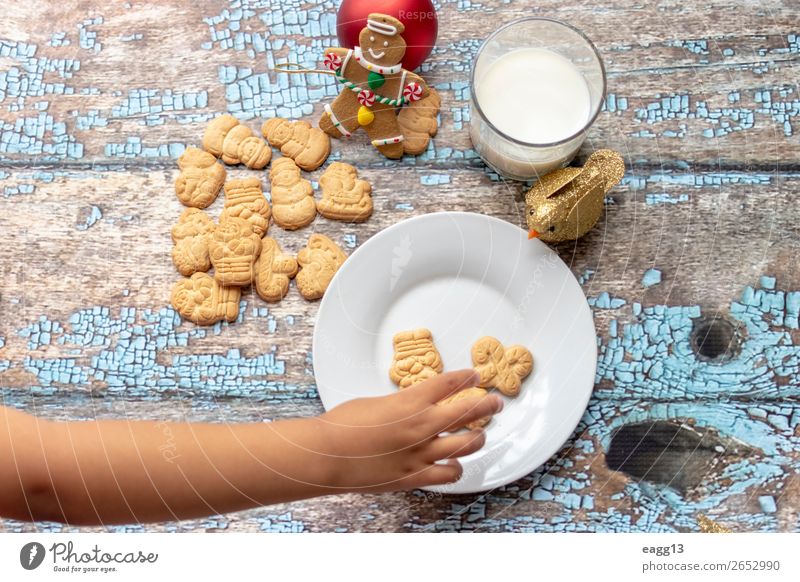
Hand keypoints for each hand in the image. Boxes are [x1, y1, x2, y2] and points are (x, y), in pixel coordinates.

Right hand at [316, 369, 502, 491]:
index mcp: (409, 402)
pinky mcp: (413, 477)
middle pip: (466, 412)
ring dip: (477, 438)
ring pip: (464, 445)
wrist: (326, 455)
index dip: (465, 379)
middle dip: (486, 405)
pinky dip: (455, 469)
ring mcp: (420, 454)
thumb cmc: (342, 425)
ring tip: (481, 435)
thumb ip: (399, 405)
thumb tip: (409, 407)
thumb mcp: (374, 402)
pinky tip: (455, 465)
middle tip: (496, 402)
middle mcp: (421, 426)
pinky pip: (446, 475)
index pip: (448, 384)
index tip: (475, 376)